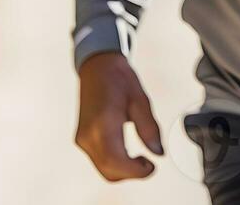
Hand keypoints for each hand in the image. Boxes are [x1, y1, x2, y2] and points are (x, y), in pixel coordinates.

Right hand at [74, 51, 162, 180]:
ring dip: (123, 170)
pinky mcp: (82, 139)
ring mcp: (82, 138)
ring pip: (103, 169)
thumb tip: (158, 152)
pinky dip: (114, 163)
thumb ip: (150, 129)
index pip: (117, 161)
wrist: (98, 67)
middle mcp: (88, 135)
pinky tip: (128, 152)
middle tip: (149, 164)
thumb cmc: (118, 78)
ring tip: (141, 157)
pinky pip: (98, 160)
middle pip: (109, 170)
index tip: (152, 167)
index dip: (136, 171)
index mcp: (103, 124)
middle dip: (131, 173)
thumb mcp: (141, 100)